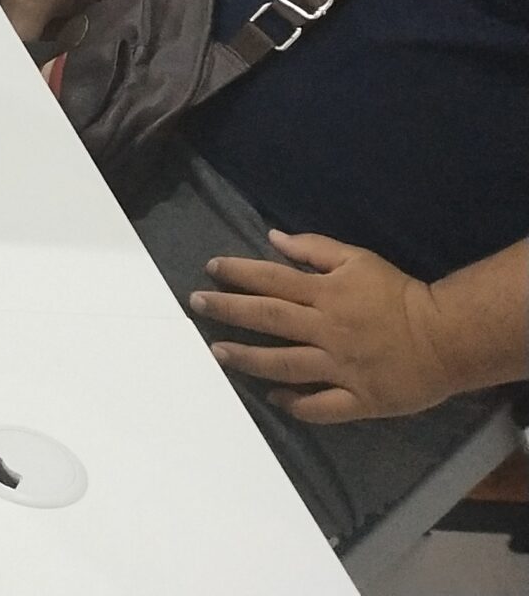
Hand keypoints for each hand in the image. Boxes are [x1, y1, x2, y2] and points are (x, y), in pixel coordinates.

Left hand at [191, 232, 461, 423]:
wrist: (447, 337)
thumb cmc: (399, 294)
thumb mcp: (358, 259)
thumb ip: (314, 249)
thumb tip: (272, 237)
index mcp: (327, 294)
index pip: (272, 279)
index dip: (238, 273)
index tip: (209, 268)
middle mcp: (327, 329)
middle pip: (268, 318)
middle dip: (228, 310)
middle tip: (196, 304)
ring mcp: (341, 367)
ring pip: (285, 364)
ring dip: (248, 358)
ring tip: (218, 352)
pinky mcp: (359, 398)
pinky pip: (321, 406)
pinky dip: (294, 404)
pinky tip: (272, 397)